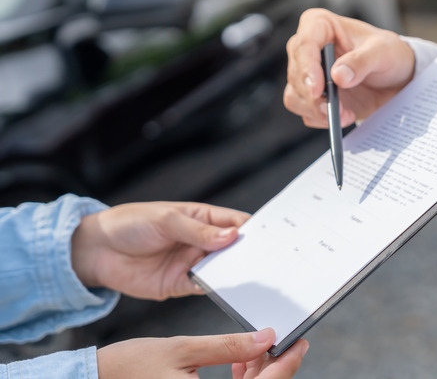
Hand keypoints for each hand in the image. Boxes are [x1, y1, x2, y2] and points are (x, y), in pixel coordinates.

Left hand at [71, 201, 248, 299]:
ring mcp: (193, 263)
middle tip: (265, 261)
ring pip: (223, 269)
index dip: (254, 229)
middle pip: (235, 248)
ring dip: (235, 273)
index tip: (270, 238)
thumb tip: (232, 235)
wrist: (95, 251)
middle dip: (249, 254)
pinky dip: (216, 289)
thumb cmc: (130, 224)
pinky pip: (205, 287)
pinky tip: (225, 289)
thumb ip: (198, 231)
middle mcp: (202, 241)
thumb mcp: (166, 220)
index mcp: (202, 218)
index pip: (236, 222)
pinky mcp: (182, 285)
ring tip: (250, 277)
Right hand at [97, 328, 307, 378]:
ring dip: (256, 374)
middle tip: (273, 338)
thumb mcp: (181, 349)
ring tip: (249, 347)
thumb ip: (227, 346)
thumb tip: (265, 337)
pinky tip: (236, 362)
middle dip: (272, 367)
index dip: (287, 364)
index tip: (300, 343)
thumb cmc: (128, 369)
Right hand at [284, 8, 415, 127]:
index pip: (304, 44)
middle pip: (297, 75)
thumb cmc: (389, 54)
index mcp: (320, 25)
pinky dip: (322, 119)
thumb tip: (338, 76)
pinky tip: (344, 115)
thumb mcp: (383, 52)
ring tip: (344, 114)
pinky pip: (306, 112)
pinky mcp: (313, 96)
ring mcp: (308, 74)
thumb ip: (362, 61)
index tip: (318, 90)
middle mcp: (309, 49)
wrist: (396, 78)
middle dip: (314, 97)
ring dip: (317, 111)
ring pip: (295, 96)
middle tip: (334, 109)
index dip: (307, 68)